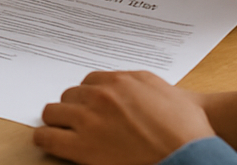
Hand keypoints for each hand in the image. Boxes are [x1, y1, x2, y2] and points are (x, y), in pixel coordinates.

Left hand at [34, 71, 215, 164]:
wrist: (191, 154)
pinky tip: (47, 141)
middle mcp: (100, 96)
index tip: (89, 105)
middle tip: (78, 120)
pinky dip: (46, 138)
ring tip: (59, 129)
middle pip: (70, 96)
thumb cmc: (184, 127)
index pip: (88, 82)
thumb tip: (123, 85)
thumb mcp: (161, 90)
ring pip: (53, 112)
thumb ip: (135, 83)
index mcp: (118, 81)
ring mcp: (89, 121)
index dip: (89, 96)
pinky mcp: (83, 148)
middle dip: (74, 107)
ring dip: (56, 119)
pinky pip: (49, 138)